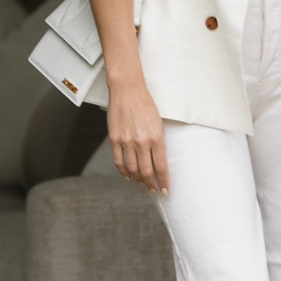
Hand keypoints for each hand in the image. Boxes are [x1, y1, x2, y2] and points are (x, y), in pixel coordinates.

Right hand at [106, 76, 168, 193]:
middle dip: (151, 184)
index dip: (164, 182)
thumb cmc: (145, 104)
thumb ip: (158, 142)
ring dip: (138, 180)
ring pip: (132, 170)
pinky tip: (128, 176)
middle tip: (154, 190)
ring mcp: (127, 141)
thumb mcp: (158, 123)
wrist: (127, 90)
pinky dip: (123, 172)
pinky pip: (118, 161)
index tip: (165, 190)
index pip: (161, 167)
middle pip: (147, 172)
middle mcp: (142, 141)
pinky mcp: (115, 139)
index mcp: (156, 137)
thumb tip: (158, 160)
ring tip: (142, 184)